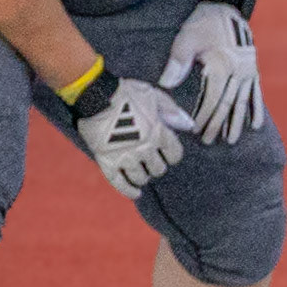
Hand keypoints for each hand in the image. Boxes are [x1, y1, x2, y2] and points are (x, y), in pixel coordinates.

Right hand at [75, 77, 193, 198]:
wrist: (96, 95)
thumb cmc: (127, 93)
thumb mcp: (154, 95)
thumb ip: (172, 111)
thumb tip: (190, 126)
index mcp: (158, 132)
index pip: (174, 154)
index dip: (172, 155)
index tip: (167, 153)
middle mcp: (144, 148)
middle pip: (158, 169)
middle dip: (156, 165)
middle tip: (150, 160)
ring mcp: (125, 156)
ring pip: (141, 177)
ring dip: (143, 175)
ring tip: (140, 170)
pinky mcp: (107, 162)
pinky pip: (120, 184)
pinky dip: (129, 191)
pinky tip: (136, 193)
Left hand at [159, 1, 263, 143]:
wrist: (228, 7)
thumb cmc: (204, 22)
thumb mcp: (187, 37)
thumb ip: (177, 61)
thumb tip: (165, 84)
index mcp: (220, 66)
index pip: (212, 98)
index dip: (204, 116)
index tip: (195, 130)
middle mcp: (237, 72)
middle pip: (226, 104)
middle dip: (217, 124)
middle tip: (209, 140)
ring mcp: (247, 71)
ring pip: (241, 102)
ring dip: (236, 122)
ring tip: (230, 139)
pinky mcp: (252, 69)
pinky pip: (256, 94)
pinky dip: (255, 110)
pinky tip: (255, 125)